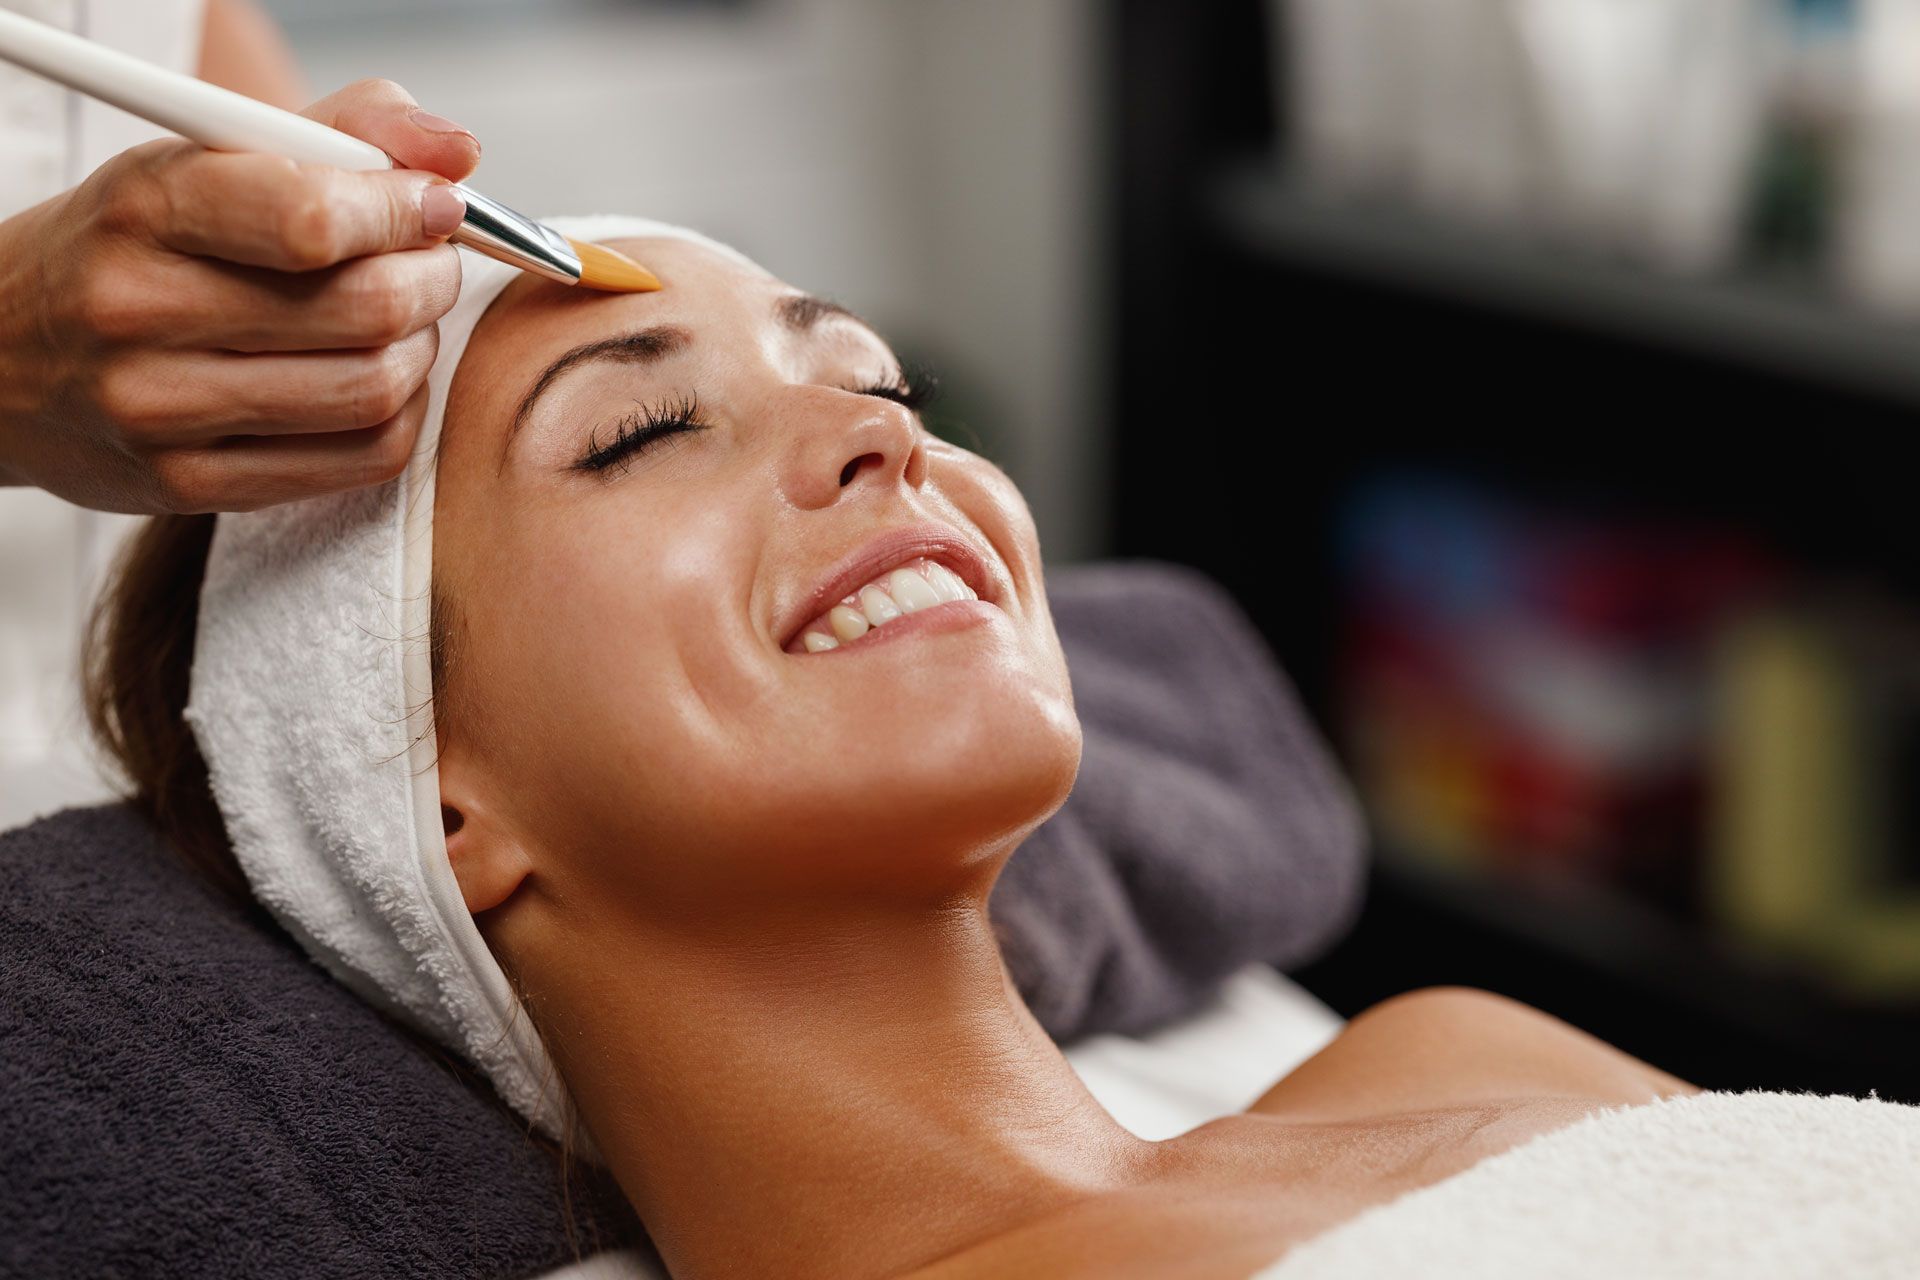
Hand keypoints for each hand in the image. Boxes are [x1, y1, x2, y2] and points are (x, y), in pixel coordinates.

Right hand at [0, 79, 479, 512]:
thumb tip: (457, 150)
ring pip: (372, 389)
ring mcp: (160, 409)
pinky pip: (358, 459)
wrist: (2, 354)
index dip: (406, 211)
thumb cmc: (133, 248)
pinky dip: (400, 415)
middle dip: (430, 280)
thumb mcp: (206, 160)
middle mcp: (139, 311)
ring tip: (405, 322)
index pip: (316, 219)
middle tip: (431, 264)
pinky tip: (381, 381)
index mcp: (144, 209)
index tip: (434, 205)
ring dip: (420, 349)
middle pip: (365, 309)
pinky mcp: (188, 484)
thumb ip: (342, 134)